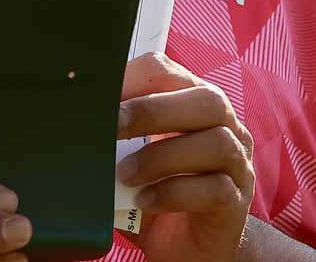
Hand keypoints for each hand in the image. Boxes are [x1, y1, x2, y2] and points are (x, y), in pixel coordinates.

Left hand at [115, 53, 253, 261]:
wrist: (185, 248)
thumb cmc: (153, 192)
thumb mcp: (130, 158)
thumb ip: (115, 137)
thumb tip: (76, 120)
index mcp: (194, 104)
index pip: (169, 72)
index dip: (133, 79)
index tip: (100, 98)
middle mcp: (227, 128)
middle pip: (207, 100)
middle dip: (152, 110)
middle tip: (112, 127)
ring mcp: (239, 166)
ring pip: (216, 143)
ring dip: (161, 156)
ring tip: (125, 175)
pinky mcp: (237, 203)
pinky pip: (215, 190)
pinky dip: (173, 193)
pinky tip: (145, 202)